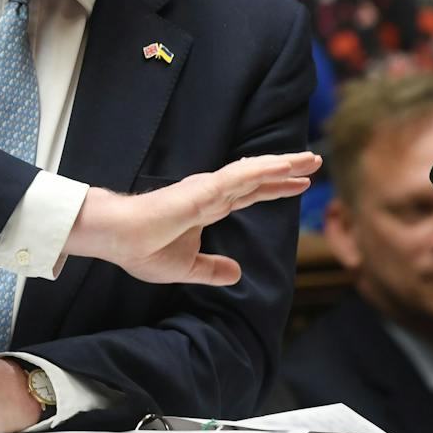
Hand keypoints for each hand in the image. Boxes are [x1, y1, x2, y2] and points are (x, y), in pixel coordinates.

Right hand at [65, 152, 317, 284]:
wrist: (117, 239)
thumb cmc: (142, 248)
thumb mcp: (186, 267)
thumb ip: (212, 269)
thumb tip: (237, 274)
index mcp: (208, 208)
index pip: (250, 195)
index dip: (275, 188)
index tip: (300, 184)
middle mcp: (212, 194)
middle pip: (257, 179)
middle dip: (287, 170)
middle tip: (315, 162)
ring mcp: (208, 190)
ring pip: (253, 173)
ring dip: (282, 165)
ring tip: (309, 159)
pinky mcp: (203, 191)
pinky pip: (239, 178)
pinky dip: (262, 171)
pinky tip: (283, 166)